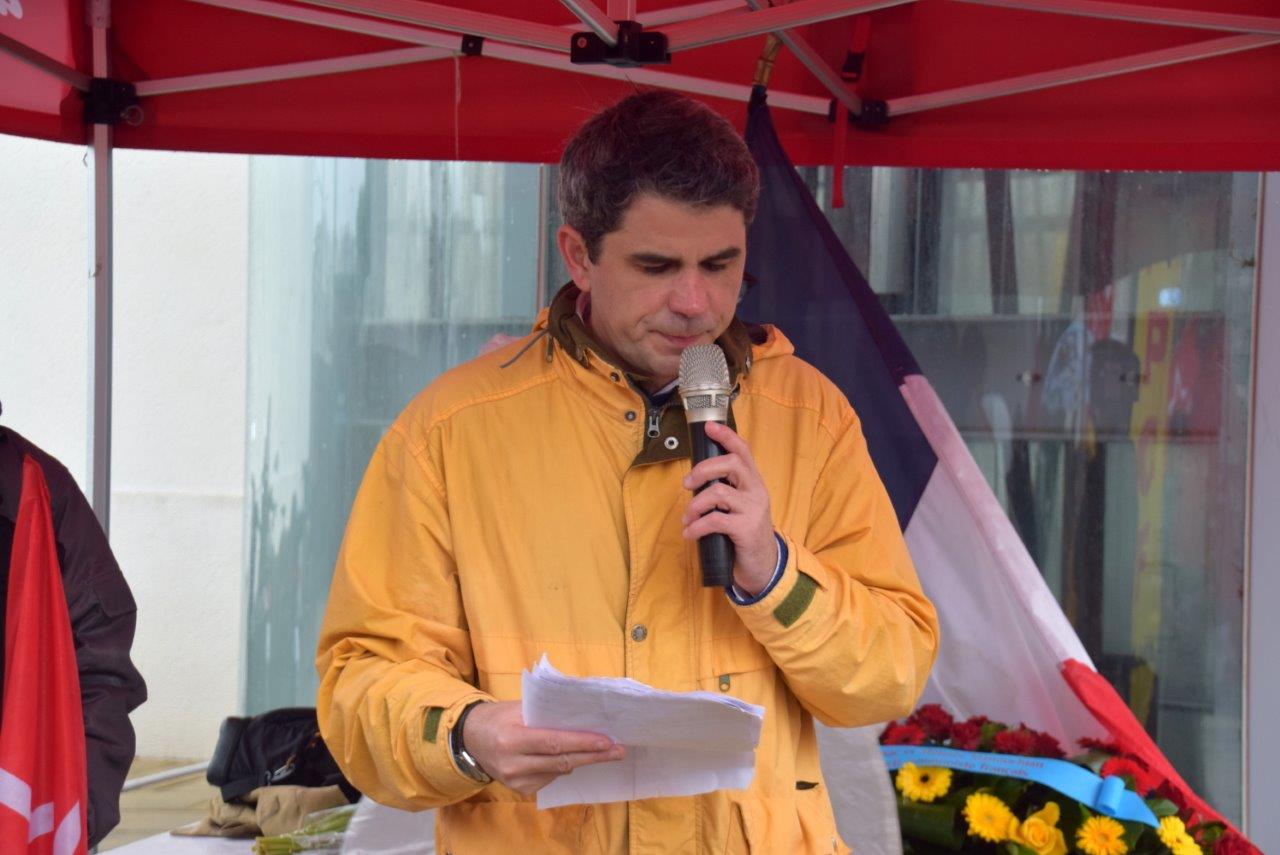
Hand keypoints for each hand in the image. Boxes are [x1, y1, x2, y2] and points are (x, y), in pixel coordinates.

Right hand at [460, 700, 624, 795]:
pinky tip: (569, 757)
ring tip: (603, 751)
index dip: (582, 743)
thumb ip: (546, 713)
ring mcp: (515, 780)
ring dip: (582, 760)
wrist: (470, 738)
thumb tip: (584, 715)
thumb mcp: (519, 707)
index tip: (607, 741)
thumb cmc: (499, 716)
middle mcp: (513, 763)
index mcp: (512, 738)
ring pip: (558, 771)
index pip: (554, 742)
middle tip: (618, 750)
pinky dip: (562, 766)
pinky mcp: (519, 790)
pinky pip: (549, 778)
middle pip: (561, 761)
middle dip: (593, 756)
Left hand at [681, 421, 777, 594]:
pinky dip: (696, 526)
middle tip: (687, 483)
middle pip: (730, 464)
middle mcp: (757, 491)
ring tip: (687, 517)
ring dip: (695, 505)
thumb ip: (726, 490)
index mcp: (754, 482)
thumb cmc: (744, 533)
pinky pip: (714, 520)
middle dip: (703, 469)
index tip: (709, 427)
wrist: (763, 566)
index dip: (726, 436)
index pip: (743, 450)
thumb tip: (695, 479)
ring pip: (717, 493)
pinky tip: (689, 533)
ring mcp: (753, 510)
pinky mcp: (746, 529)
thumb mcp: (740, 507)